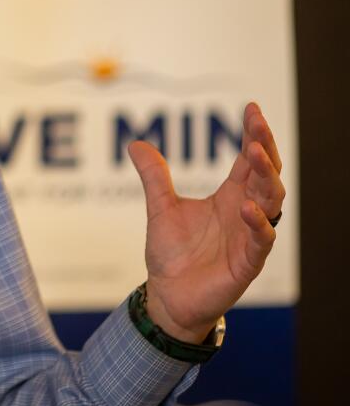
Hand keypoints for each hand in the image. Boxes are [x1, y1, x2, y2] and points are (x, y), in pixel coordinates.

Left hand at [129, 102, 283, 342]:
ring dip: (266, 178)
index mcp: (230, 197)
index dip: (253, 135)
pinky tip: (247, 209)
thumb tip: (135, 142)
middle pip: (266, 175)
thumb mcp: (160, 208)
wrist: (168, 296)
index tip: (251, 108)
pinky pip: (260, 241)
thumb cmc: (172, 254)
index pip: (248, 161)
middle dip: (265, 148)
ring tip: (256, 154)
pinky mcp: (247, 263)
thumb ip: (154, 176)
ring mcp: (250, 237)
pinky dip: (257, 224)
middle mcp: (245, 213)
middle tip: (257, 125)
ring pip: (271, 202)